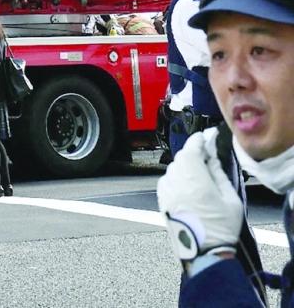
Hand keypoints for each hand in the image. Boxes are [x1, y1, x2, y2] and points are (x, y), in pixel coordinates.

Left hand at [157, 129, 242, 265]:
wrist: (204, 254)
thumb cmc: (221, 229)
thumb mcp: (230, 199)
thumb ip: (219, 173)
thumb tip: (212, 156)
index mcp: (194, 178)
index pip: (192, 147)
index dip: (198, 139)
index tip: (205, 137)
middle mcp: (176, 181)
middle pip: (182, 157)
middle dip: (193, 154)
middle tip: (206, 159)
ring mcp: (166, 191)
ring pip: (173, 168)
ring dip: (184, 166)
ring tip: (198, 177)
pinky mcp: (162, 201)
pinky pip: (167, 181)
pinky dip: (176, 178)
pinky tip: (187, 188)